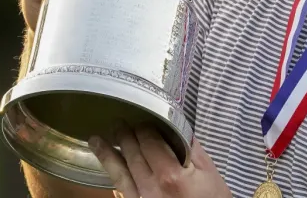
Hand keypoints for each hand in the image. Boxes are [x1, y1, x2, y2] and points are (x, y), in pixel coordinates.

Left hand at [90, 126, 230, 197]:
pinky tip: (108, 164)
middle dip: (125, 136)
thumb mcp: (210, 172)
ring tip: (96, 139)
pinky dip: (113, 172)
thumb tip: (177, 126)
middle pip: (133, 154)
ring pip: (121, 172)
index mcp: (171, 175)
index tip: (142, 119)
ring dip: (108, 153)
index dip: (144, 128)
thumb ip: (191, 148)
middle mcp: (152, 187)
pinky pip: (122, 187)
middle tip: (118, 122)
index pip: (150, 142)